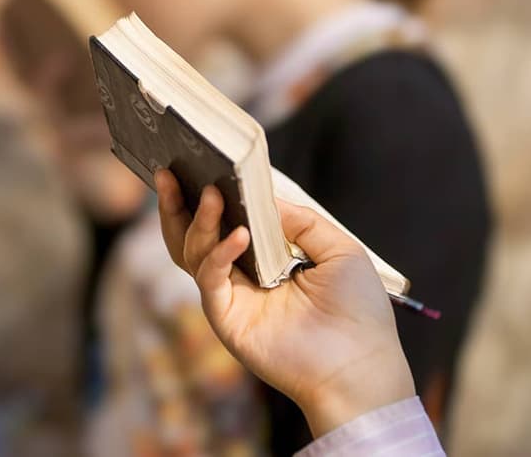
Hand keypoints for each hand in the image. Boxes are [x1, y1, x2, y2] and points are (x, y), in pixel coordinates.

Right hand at [154, 170, 415, 436]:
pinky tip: (239, 235)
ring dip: (199, 222)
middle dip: (181, 204)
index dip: (214, 195)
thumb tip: (265, 198)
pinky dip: (220, 254)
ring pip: (194, 253)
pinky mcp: (227, 319)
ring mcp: (232, 298)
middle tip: (169, 173)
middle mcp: (243, 277)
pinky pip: (211, 279)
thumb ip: (302, 221)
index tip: (202, 164)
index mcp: (266, 260)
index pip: (228, 222)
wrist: (360, 365)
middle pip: (196, 236)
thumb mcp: (339, 250)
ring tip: (213, 195)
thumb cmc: (357, 311)